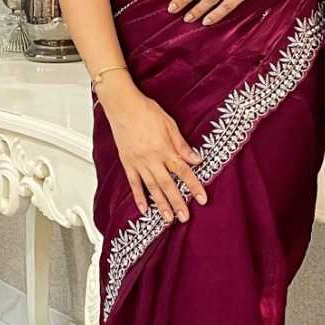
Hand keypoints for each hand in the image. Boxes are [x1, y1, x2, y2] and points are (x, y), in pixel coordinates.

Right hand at [95, 76, 207, 222]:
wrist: (122, 106)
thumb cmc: (146, 111)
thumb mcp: (169, 124)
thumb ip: (182, 145)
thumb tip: (196, 159)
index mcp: (164, 149)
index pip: (183, 171)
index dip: (194, 186)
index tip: (202, 199)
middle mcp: (151, 159)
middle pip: (168, 185)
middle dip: (177, 203)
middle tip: (184, 217)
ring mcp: (138, 163)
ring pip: (152, 188)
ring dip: (161, 205)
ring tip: (168, 219)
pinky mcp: (128, 163)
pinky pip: (134, 184)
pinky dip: (139, 197)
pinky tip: (145, 209)